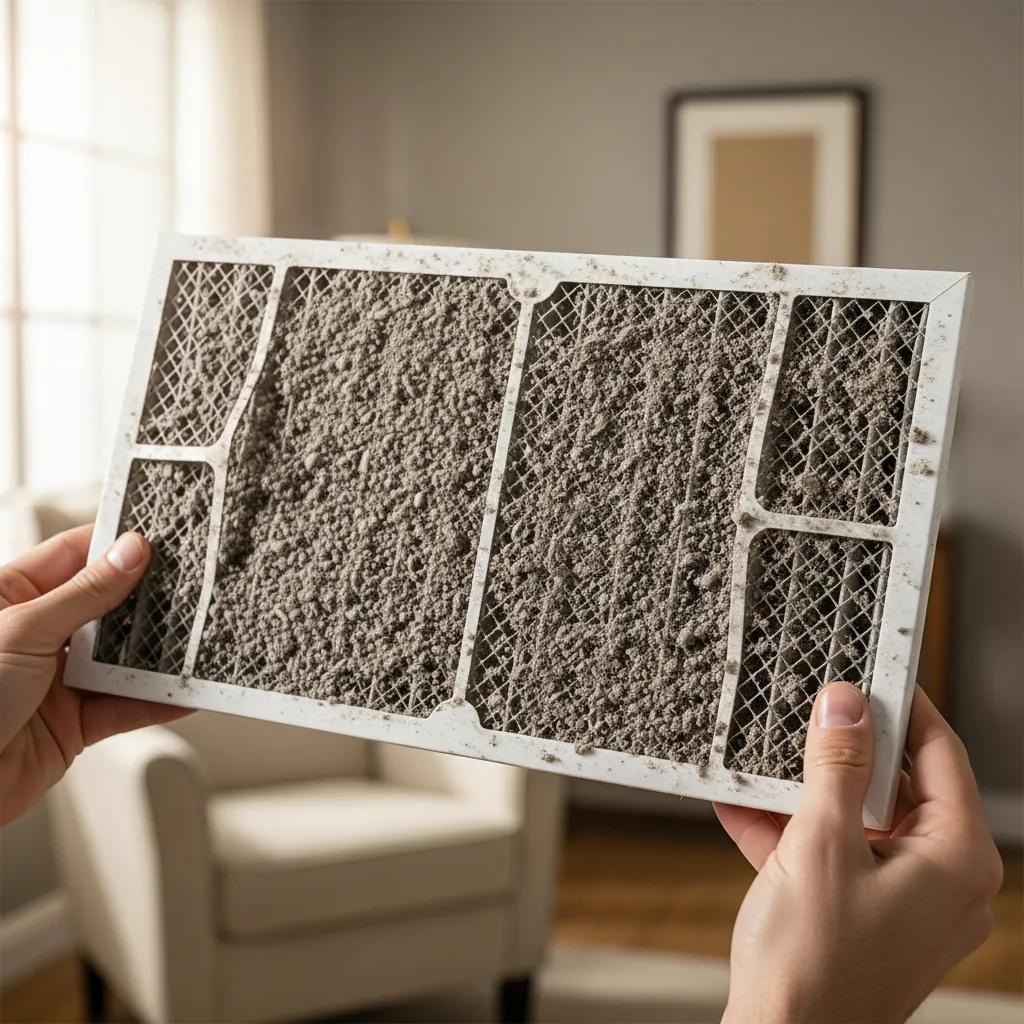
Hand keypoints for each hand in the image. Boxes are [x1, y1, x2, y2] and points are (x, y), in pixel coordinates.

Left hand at [0, 526, 190, 824]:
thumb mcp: (24, 629)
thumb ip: (85, 593)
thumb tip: (130, 552)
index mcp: (13, 596)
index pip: (75, 555)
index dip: (117, 544)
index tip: (163, 536)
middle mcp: (39, 634)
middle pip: (108, 605)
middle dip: (150, 599)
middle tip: (195, 586)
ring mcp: (58, 679)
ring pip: (123, 657)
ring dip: (159, 653)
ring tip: (198, 638)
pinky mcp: (74, 722)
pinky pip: (126, 706)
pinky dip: (157, 701)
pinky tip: (183, 692)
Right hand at [715, 682, 1002, 1023]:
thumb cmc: (812, 966)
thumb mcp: (819, 844)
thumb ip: (835, 766)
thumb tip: (846, 703)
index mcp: (955, 860)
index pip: (940, 754)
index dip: (904, 706)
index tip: (870, 671)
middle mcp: (943, 880)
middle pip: (898, 784)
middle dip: (843, 748)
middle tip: (807, 708)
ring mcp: (905, 901)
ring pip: (860, 818)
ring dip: (806, 789)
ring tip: (764, 756)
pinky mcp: (867, 915)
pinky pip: (836, 853)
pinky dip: (794, 830)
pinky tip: (742, 806)